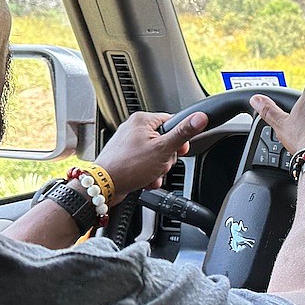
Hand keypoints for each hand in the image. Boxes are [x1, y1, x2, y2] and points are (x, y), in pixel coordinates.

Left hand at [94, 111, 208, 201]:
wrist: (103, 186)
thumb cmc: (128, 166)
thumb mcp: (163, 149)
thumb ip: (183, 133)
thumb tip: (200, 117)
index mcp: (142, 120)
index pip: (172, 123)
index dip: (179, 139)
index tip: (179, 150)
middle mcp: (134, 129)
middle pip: (165, 142)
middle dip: (166, 159)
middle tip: (159, 165)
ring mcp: (128, 144)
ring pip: (156, 156)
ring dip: (158, 169)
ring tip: (150, 174)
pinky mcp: (125, 157)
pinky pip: (145, 164)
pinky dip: (148, 174)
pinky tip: (144, 180)